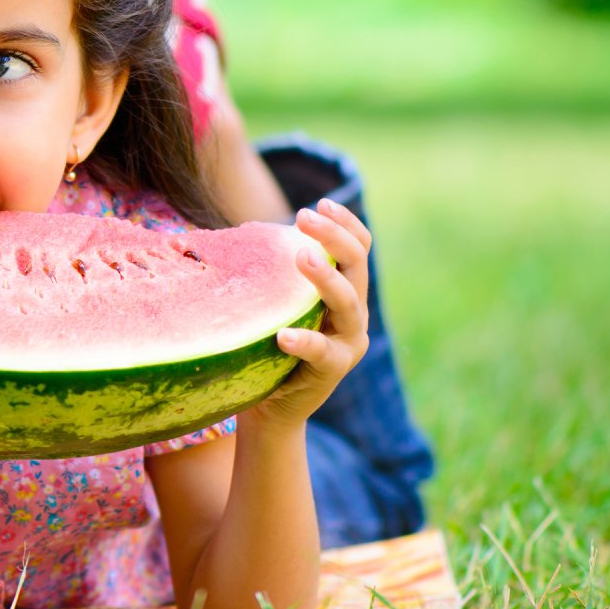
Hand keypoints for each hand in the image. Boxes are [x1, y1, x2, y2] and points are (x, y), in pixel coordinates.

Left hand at [242, 199, 371, 433]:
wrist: (273, 407)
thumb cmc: (271, 346)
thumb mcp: (280, 303)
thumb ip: (280, 275)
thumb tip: (250, 229)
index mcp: (347, 291)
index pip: (360, 247)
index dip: (346, 223)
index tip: (320, 202)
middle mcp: (355, 313)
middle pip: (357, 265)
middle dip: (334, 236)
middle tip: (304, 215)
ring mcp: (348, 342)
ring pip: (349, 303)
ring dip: (326, 278)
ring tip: (302, 256)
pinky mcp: (333, 370)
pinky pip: (321, 352)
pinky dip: (304, 341)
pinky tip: (284, 335)